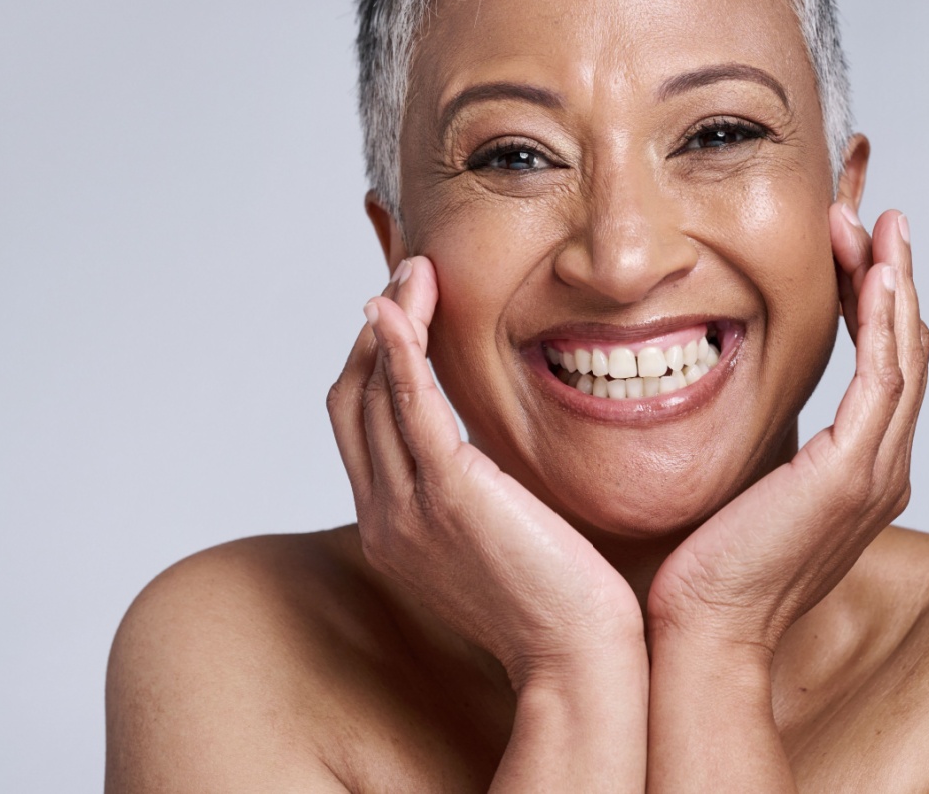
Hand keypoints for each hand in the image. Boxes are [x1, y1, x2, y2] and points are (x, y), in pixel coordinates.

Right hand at [327, 256, 645, 687]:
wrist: (576, 656)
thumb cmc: (556, 604)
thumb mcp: (497, 538)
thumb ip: (476, 494)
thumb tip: (489, 454)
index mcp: (391, 529)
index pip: (360, 426)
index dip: (374, 360)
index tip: (402, 310)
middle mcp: (383, 518)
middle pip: (352, 400)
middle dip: (374, 329)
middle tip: (405, 274)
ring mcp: (407, 509)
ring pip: (375, 393)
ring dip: (391, 321)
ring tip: (415, 271)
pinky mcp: (449, 494)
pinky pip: (409, 406)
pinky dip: (401, 350)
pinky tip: (404, 308)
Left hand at [646, 207, 928, 653]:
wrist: (704, 632)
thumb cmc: (711, 570)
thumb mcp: (746, 488)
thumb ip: (766, 447)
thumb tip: (738, 399)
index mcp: (861, 473)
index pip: (885, 368)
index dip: (876, 302)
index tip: (852, 247)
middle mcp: (882, 470)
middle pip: (907, 351)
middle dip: (892, 277)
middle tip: (875, 218)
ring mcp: (873, 473)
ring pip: (904, 355)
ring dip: (892, 282)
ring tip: (878, 224)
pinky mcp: (851, 475)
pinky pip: (882, 380)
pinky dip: (884, 320)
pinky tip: (875, 272)